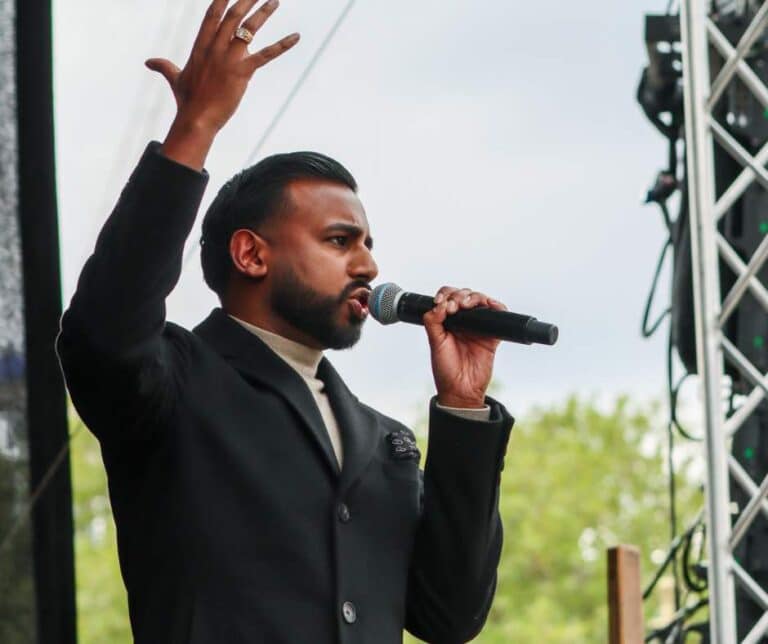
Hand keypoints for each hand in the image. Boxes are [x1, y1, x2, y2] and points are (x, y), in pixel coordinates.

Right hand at [146, 0, 299, 168]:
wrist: (196, 120)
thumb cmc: (187, 102)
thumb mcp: (175, 79)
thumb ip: (164, 66)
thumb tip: (149, 62)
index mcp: (200, 47)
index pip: (212, 16)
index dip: (221, 0)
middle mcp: (214, 48)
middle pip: (232, 16)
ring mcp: (227, 59)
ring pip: (248, 29)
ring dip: (263, 13)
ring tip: (276, 0)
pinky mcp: (241, 73)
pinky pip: (265, 55)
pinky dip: (282, 46)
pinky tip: (295, 37)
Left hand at [423, 287, 506, 408]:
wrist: (461, 390)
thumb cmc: (445, 370)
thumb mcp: (435, 343)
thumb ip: (433, 322)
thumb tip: (439, 305)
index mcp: (447, 322)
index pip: (447, 298)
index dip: (445, 294)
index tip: (440, 302)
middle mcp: (463, 322)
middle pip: (465, 296)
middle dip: (459, 295)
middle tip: (454, 306)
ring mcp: (478, 328)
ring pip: (481, 302)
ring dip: (475, 298)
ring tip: (466, 305)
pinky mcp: (492, 336)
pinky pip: (499, 317)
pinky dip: (498, 308)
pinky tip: (492, 306)